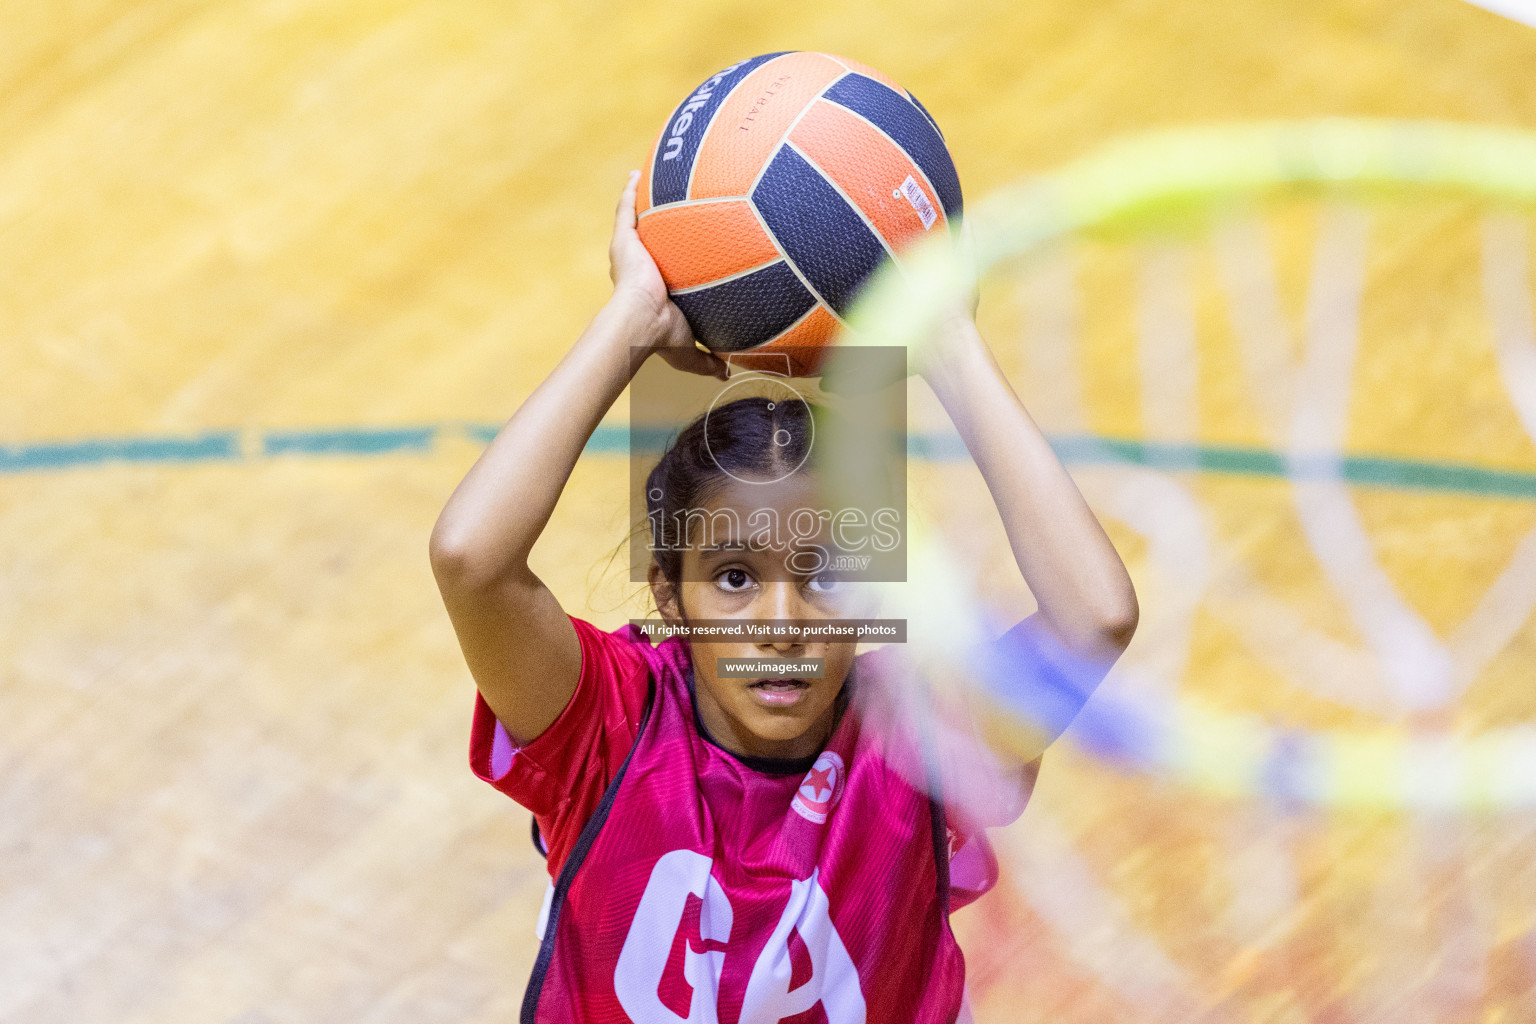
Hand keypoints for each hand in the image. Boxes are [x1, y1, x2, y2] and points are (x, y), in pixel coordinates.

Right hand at [609, 170, 728, 379]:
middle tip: (664, 212)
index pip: (658, 270)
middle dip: (652, 227)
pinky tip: (637, 174)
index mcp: (650, 289)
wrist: (641, 322)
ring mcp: (630, 252)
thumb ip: (707, 359)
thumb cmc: (662, 336)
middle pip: (645, 241)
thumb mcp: (690, 349)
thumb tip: (726, 373)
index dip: (664, 260)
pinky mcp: (623, 240)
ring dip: (639, 202)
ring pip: (634, 221)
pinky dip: (630, 191)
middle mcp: (638, 267)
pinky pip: (626, 210)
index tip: (676, 251)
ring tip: (647, 181)